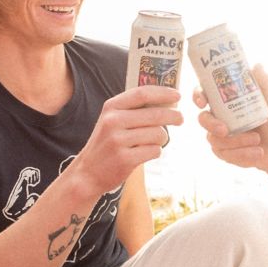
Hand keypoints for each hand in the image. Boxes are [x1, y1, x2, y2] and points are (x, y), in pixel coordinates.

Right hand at [67, 85, 182, 195]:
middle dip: (173, 116)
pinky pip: (154, 151)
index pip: (142, 93)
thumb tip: (167, 100)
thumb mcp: (112, 121)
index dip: (163, 93)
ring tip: (155, 142)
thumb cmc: (107, 144)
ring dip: (162, 138)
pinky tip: (146, 153)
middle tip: (180, 119)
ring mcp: (118, 141)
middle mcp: (113, 121)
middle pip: (155, 114)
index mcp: (111, 107)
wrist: (88, 173)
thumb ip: (133, 109)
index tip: (178, 95)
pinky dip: (156, 152)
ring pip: (157, 134)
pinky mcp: (124, 159)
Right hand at [194, 65, 267, 172]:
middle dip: (212, 125)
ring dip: (237, 142)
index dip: (198, 96)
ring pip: (216, 140)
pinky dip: (243, 155)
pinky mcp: (225, 153)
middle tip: (225, 130)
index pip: (204, 94)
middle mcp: (219, 118)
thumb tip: (258, 66)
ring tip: (257, 141)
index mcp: (226, 101)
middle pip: (202, 119)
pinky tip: (257, 153)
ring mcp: (220, 137)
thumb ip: (265, 85)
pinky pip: (226, 155)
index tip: (203, 102)